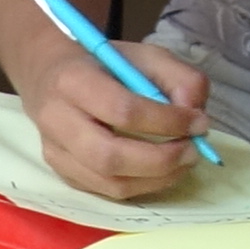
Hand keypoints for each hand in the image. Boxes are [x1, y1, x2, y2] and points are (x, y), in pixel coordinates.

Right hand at [23, 26, 211, 202]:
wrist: (50, 75)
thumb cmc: (103, 65)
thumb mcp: (146, 56)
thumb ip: (179, 77)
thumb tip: (196, 113)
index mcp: (73, 80)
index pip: (122, 110)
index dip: (167, 121)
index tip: (199, 122)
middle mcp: (56, 120)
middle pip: (110, 157)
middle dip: (161, 160)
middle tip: (192, 151)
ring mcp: (55, 152)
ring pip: (109, 183)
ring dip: (156, 179)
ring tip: (182, 163)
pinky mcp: (62, 173)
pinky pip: (106, 192)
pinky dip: (141, 186)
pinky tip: (160, 171)